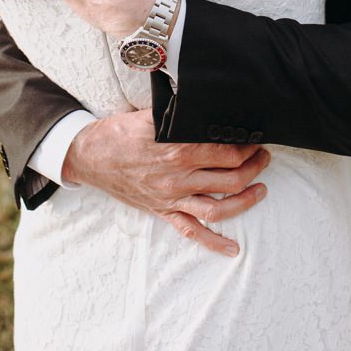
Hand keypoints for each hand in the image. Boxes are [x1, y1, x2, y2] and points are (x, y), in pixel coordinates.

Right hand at [65, 110, 269, 256]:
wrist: (88, 156)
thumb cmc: (117, 133)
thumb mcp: (148, 115)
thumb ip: (178, 114)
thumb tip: (205, 103)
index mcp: (177, 150)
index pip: (226, 152)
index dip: (247, 146)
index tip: (255, 138)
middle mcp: (178, 178)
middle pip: (230, 178)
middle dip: (254, 168)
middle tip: (263, 157)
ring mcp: (171, 198)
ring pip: (219, 208)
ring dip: (246, 200)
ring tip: (260, 190)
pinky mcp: (162, 210)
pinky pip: (191, 231)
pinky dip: (213, 242)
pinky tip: (233, 248)